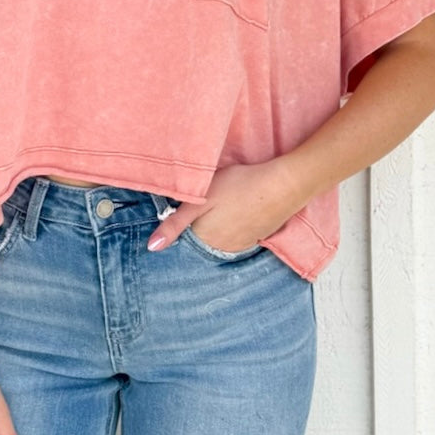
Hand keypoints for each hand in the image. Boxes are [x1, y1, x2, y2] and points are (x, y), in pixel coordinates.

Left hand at [146, 158, 304, 252]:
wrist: (283, 185)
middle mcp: (221, 248)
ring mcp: (240, 245)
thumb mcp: (201, 199)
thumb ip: (175, 223)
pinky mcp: (255, 238)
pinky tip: (239, 208)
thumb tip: (151, 248)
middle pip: (201, 238)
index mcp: (204, 239)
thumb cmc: (239, 186)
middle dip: (200, 223)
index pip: (184, 237)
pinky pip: (236, 236)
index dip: (183, 220)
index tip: (190, 206)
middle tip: (211, 200)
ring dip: (218, 225)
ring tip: (225, 203)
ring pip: (219, 237)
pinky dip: (234, 225)